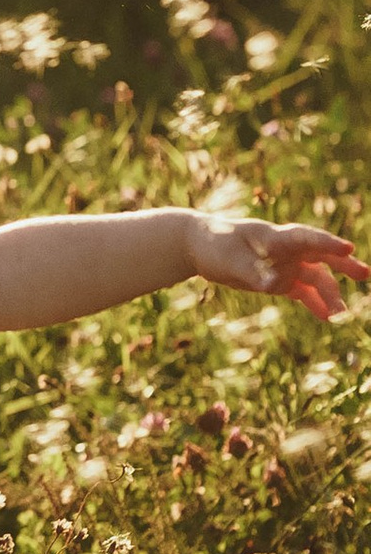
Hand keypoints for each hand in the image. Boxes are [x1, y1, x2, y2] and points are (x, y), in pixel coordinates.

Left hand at [183, 213, 363, 319]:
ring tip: (341, 315)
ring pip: (314, 277)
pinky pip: (302, 291)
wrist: (199, 246)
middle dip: (343, 264)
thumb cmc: (213, 244)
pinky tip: (327, 316)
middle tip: (366, 274)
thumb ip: (252, 271)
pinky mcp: (279, 279)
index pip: (306, 237)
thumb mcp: (229, 259)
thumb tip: (275, 285)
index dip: (327, 242)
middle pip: (320, 255)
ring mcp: (284, 264)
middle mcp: (285, 250)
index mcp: (274, 237)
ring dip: (329, 293)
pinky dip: (314, 302)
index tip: (347, 247)